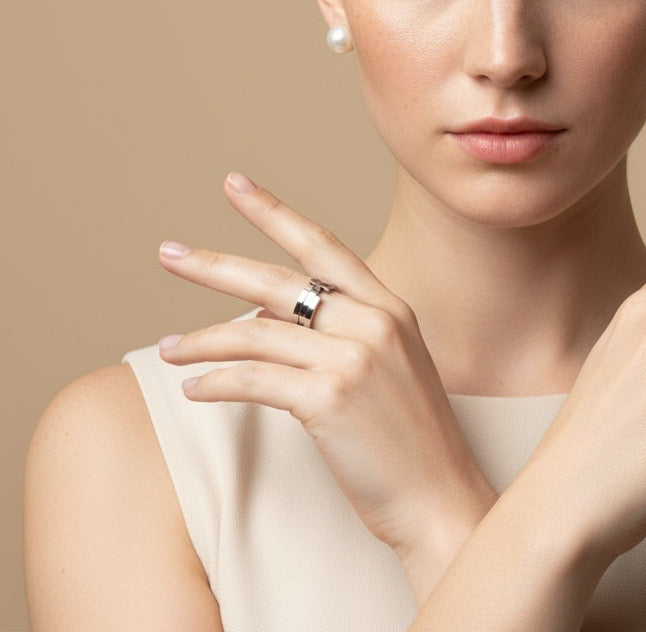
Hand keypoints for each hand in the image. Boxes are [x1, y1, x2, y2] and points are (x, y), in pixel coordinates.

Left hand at [156, 172, 496, 602]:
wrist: (441, 496)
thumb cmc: (411, 438)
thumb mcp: (388, 367)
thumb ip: (338, 333)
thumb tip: (263, 314)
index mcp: (390, 306)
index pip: (323, 245)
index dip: (274, 212)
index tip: (236, 185)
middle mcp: (374, 321)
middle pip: (277, 280)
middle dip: (215, 264)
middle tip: (168, 253)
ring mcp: (353, 358)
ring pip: (255, 332)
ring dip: (202, 341)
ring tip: (168, 349)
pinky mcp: (329, 399)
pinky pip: (254, 380)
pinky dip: (218, 383)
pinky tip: (194, 389)